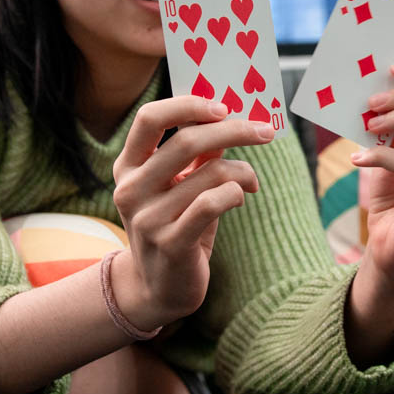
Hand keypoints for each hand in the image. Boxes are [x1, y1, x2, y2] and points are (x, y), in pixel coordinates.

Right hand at [111, 96, 273, 331]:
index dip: (187, 106)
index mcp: (128, 166)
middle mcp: (131, 189)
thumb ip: (197, 154)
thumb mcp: (179, 186)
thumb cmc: (175, 225)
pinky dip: (235, 194)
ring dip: (243, 172)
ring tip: (251, 181)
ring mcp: (148, 218)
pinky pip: (212, 203)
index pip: (149, 119)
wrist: (157, 288)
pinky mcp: (170, 243)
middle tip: (265, 132)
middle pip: (187, 140)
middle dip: (235, 130)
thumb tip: (228, 116)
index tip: (222, 107)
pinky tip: (240, 198)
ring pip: (210, 173)